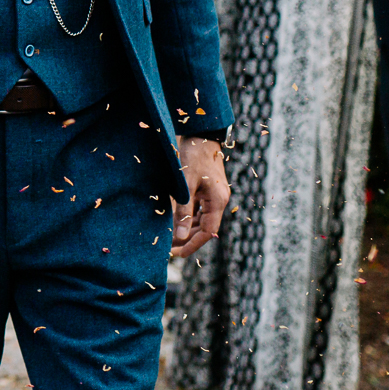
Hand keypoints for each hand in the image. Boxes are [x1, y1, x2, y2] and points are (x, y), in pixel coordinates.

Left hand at [173, 137, 229, 256]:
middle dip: (188, 239)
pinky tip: (176, 221)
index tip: (178, 254)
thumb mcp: (185, 185)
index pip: (207, 232)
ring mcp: (215, 194)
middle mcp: (219, 200)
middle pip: (205, 227)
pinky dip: (189, 217)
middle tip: (169, 249)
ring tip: (170, 239)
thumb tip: (180, 237)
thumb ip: (183, 211)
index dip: (193, 244)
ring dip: (188, 229)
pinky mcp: (208, 189)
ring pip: (202, 219)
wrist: (200, 135)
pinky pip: (200, 209)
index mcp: (218, 201)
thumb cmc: (193, 157)